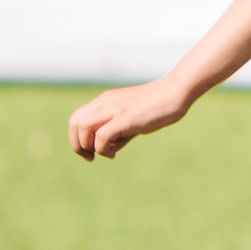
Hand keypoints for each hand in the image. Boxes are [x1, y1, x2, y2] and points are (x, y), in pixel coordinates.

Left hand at [68, 80, 192, 160]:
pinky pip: (102, 136)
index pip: (76, 118)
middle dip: (77, 145)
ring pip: (83, 128)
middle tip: (90, 157)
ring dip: (88, 147)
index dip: (76, 138)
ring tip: (105, 154)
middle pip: (74, 123)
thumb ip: (119, 131)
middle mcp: (105, 103)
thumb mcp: (132, 118)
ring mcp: (115, 109)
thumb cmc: (158, 106)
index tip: (90, 151)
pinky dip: (103, 149)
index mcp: (105, 101)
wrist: (175, 92)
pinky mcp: (126, 118)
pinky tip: (114, 153)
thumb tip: (109, 148)